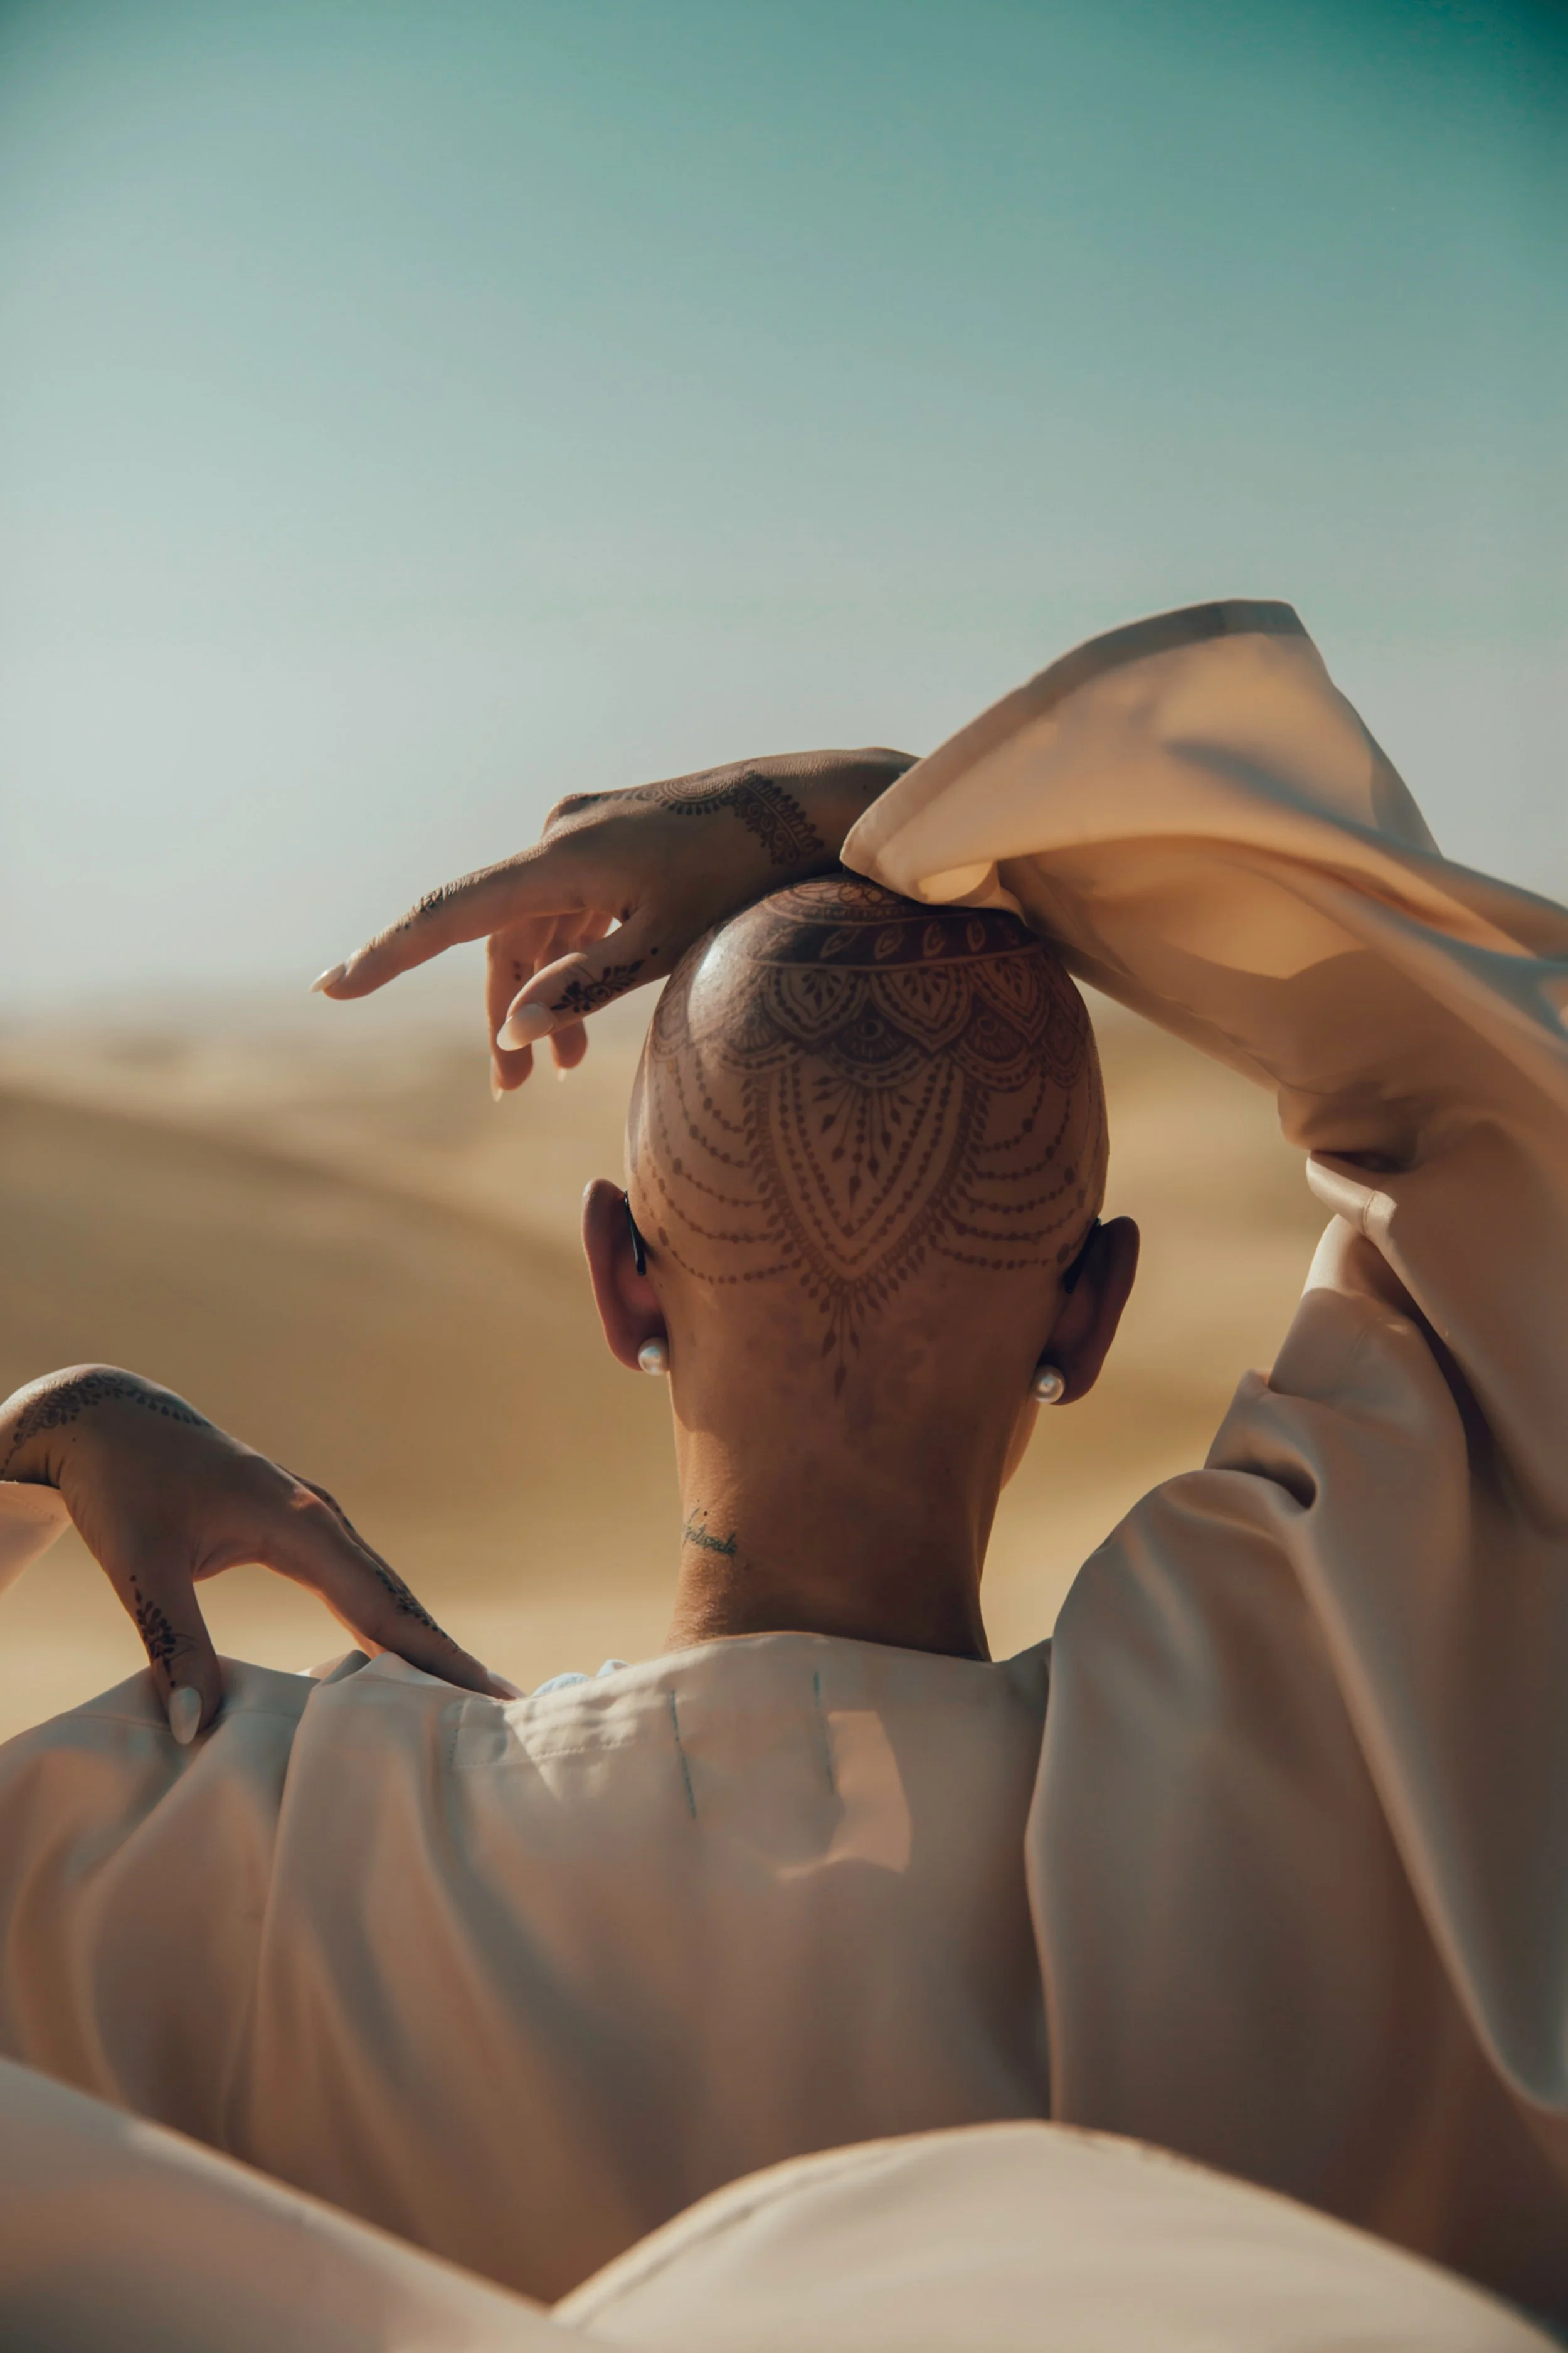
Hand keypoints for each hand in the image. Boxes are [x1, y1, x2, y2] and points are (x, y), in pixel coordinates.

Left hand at [0, 1367, 513, 1739]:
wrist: (107, 1421)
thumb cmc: (123, 1488)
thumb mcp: (140, 1568)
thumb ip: (174, 1646)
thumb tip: (194, 1731)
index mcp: (297, 1522)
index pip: (379, 1603)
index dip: (433, 1655)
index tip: (488, 1693)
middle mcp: (320, 1519)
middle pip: (398, 1599)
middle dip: (449, 1656)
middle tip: (506, 1710)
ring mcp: (314, 1523)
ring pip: (382, 1592)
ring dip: (423, 1643)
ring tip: (471, 1697)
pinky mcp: (299, 1532)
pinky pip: (358, 1586)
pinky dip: (388, 1626)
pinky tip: (404, 1663)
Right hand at [313, 747, 913, 1092]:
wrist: (804, 807)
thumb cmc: (744, 878)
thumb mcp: (668, 943)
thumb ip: (585, 983)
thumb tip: (510, 1027)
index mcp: (562, 859)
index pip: (452, 914)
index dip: (388, 956)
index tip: (333, 988)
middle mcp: (559, 835)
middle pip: (496, 933)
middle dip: (498, 1012)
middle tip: (509, 1094)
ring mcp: (581, 830)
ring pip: (532, 925)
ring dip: (537, 993)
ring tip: (557, 1074)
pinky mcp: (607, 835)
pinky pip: (564, 905)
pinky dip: (565, 958)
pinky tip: (583, 1016)